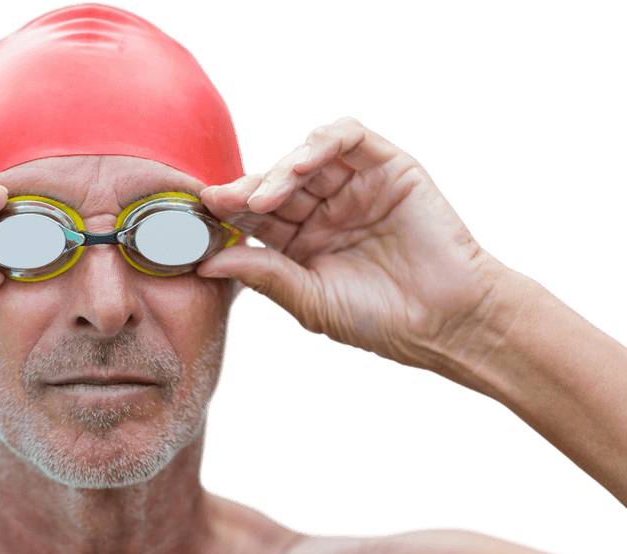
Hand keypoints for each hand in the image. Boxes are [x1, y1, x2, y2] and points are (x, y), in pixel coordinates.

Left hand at [198, 116, 509, 370]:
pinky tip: (302, 166)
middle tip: (222, 202)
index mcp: (300, 242)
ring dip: (280, 169)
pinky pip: (349, 138)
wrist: (446, 321)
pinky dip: (322, 142)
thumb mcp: (309, 300)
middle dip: (245, 190)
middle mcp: (324, 210)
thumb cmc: (379, 320)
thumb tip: (205, 262)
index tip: (201, 214)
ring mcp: (355, 187)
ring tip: (265, 197)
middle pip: (274, 183)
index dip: (227, 212)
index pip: (255, 217)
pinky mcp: (388, 168)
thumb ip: (261, 275)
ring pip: (305, 157)